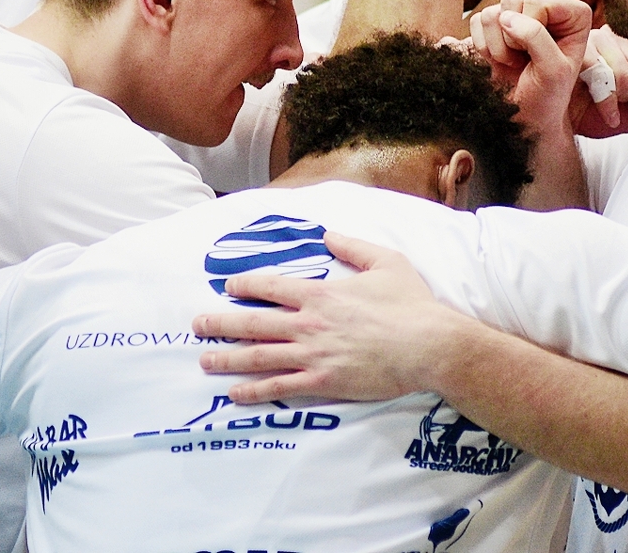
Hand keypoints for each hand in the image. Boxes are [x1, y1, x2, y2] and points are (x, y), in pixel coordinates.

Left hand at [193, 232, 466, 403]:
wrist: (429, 346)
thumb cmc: (411, 304)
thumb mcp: (385, 262)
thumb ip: (352, 246)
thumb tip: (328, 234)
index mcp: (321, 293)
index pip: (270, 287)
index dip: (244, 286)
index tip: (227, 287)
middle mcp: (309, 323)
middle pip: (254, 322)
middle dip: (221, 323)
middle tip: (197, 326)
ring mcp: (314, 354)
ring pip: (259, 356)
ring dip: (228, 359)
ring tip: (205, 360)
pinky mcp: (324, 382)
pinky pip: (281, 387)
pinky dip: (254, 391)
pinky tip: (235, 394)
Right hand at [469, 0, 591, 137]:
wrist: (525, 117)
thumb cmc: (547, 97)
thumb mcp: (553, 70)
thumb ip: (536, 38)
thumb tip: (505, 17)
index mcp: (573, 15)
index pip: (539, 2)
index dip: (532, 30)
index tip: (540, 56)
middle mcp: (547, 9)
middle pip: (512, 0)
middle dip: (511, 37)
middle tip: (524, 60)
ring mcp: (519, 16)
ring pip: (491, 12)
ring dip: (497, 45)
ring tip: (514, 62)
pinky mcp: (496, 25)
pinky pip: (477, 21)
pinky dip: (483, 46)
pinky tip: (501, 60)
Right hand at [571, 26, 627, 136]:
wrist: (554, 120)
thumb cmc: (586, 113)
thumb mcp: (627, 119)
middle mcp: (615, 41)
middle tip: (612, 103)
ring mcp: (595, 41)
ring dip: (616, 98)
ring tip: (602, 103)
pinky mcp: (577, 49)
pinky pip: (604, 76)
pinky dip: (605, 102)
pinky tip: (599, 109)